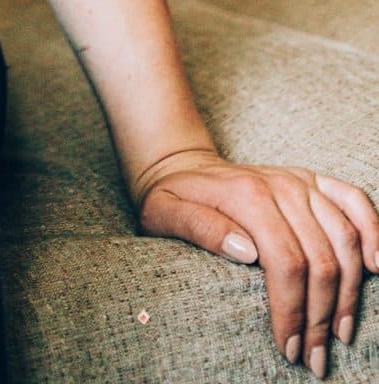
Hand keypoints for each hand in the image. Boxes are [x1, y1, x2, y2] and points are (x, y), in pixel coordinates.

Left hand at [133, 148, 378, 374]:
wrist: (183, 165)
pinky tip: (376, 267)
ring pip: (344, 240)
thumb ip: (200, 228)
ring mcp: (301, 181)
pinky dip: (373, 231)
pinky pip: (355, 200)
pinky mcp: (314, 181)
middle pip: (319, 260)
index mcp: (247, 195)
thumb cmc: (173, 197)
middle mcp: (281, 185)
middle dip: (320, 317)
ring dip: (348, 293)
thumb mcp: (165, 212)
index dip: (292, 311)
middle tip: (313, 358)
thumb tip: (245, 252)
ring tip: (339, 334)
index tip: (287, 349)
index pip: (285, 262)